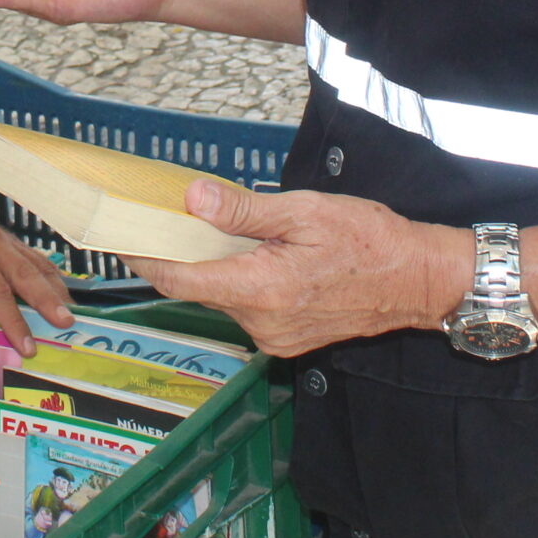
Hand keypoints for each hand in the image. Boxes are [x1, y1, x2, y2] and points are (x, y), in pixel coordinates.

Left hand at [0, 183, 73, 359]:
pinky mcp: (4, 240)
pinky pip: (33, 259)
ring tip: (72, 313)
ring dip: (54, 289)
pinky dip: (49, 277)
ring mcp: (0, 237)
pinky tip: (61, 293)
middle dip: (47, 301)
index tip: (27, 349)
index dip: (13, 322)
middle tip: (67, 324)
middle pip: (26, 273)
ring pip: (35, 264)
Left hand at [126, 180, 444, 357]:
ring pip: (223, 297)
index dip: (144, 258)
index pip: (181, 279)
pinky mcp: (287, 338)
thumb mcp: (305, 211)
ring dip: (213, 267)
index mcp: (261, 289)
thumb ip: (245, 211)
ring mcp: (275, 336)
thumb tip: (193, 198)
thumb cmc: (370, 241)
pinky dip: (238, 280)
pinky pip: (247, 307)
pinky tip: (250, 254)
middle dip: (180, 255)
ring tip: (213, 229)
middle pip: (199, 288)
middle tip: (164, 218)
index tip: (117, 238)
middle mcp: (262, 323)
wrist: (419, 281)